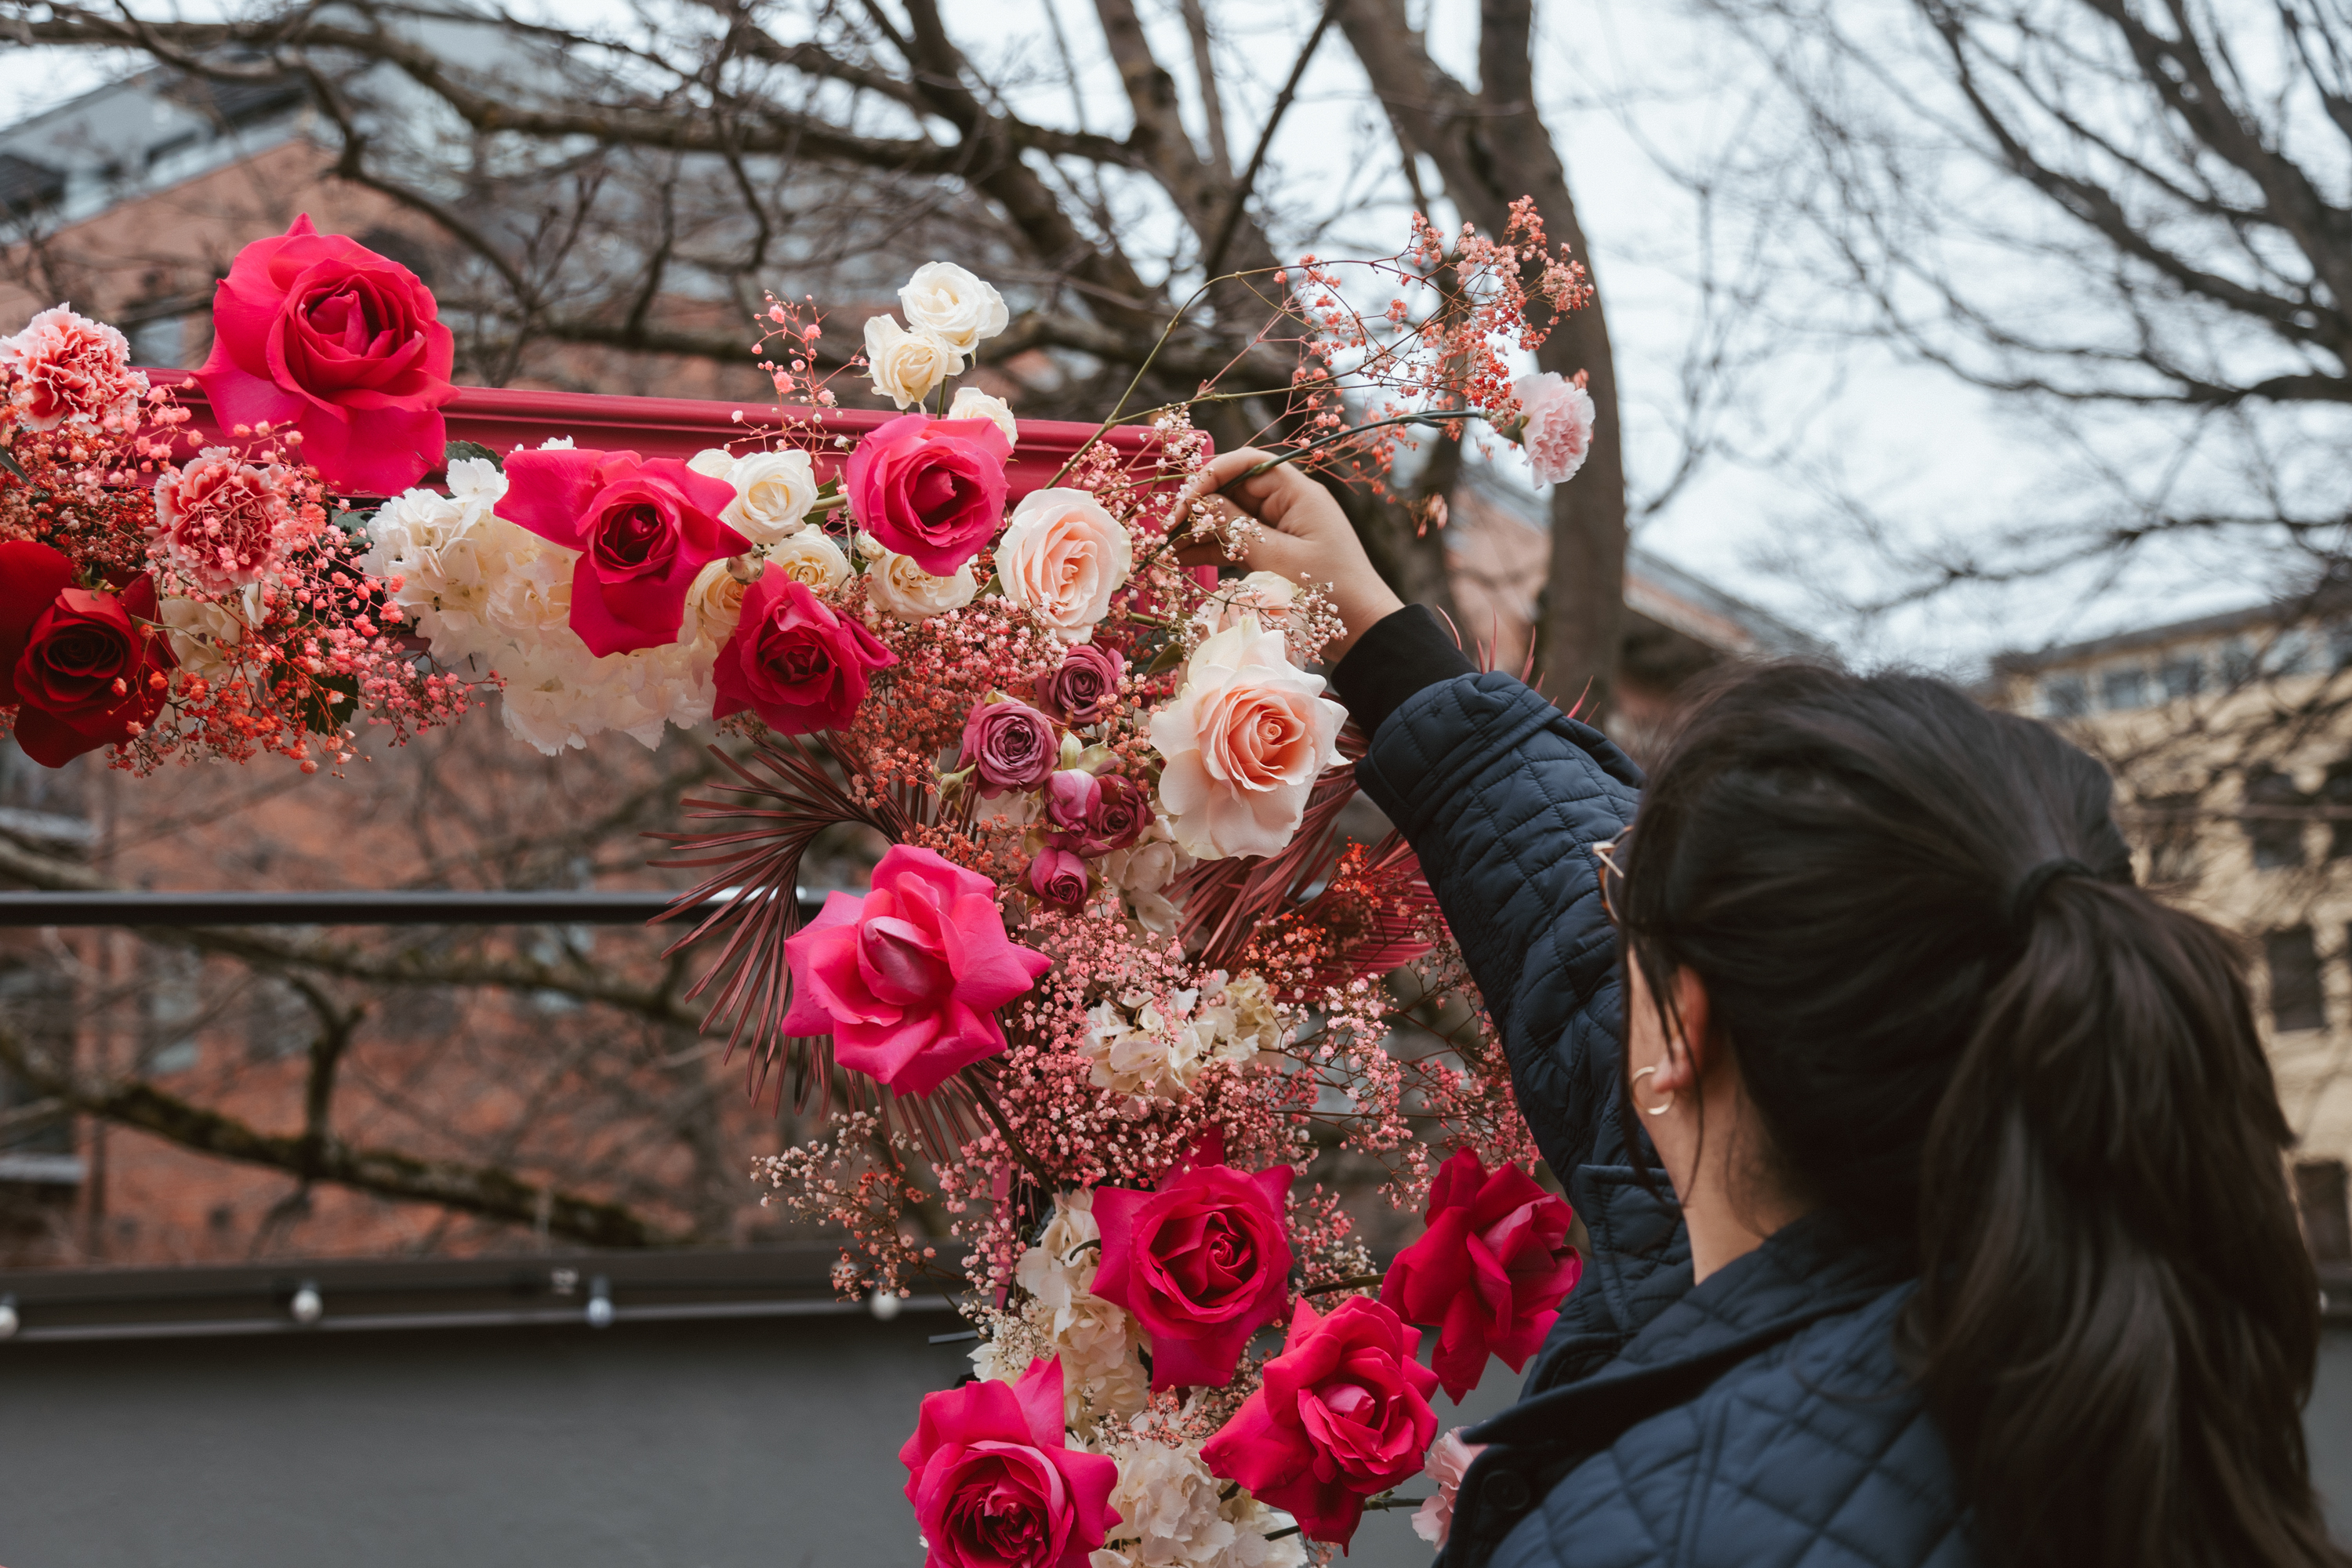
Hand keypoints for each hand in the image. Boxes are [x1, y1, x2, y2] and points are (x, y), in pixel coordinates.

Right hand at [1170, 448, 1405, 660]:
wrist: (1363, 630)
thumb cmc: (1330, 591)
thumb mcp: (1279, 559)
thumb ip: (1237, 530)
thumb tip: (1200, 504)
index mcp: (1297, 492)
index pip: (1246, 464)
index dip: (1209, 476)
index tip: (1184, 504)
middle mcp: (1288, 503)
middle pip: (1233, 489)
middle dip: (1198, 506)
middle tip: (1166, 530)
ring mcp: (1281, 527)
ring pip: (1231, 517)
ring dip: (1200, 530)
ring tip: (1166, 547)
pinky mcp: (1275, 551)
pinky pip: (1238, 542)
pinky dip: (1213, 549)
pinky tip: (1183, 558)